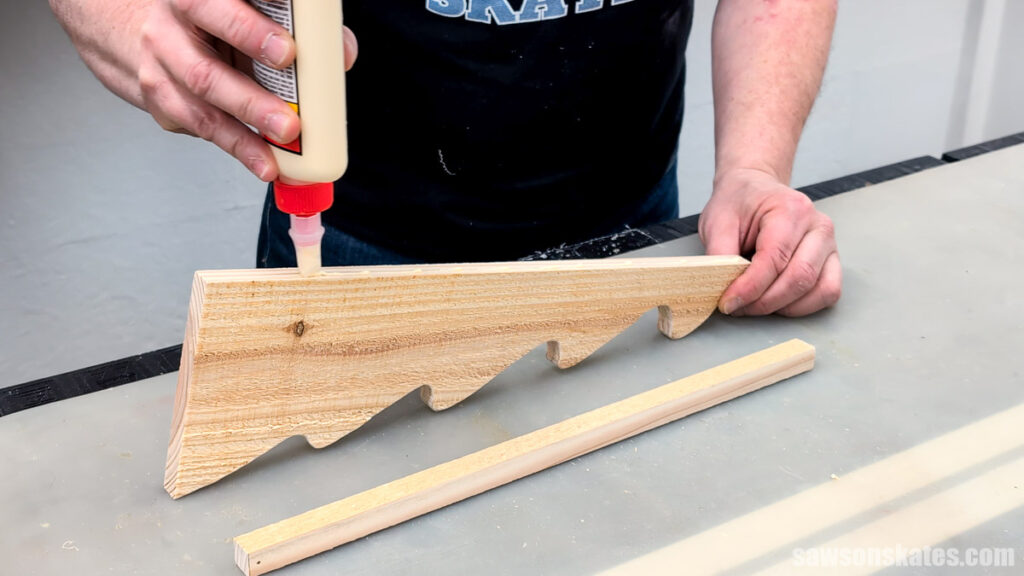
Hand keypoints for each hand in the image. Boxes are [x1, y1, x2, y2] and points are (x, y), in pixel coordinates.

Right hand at [136, 0, 357, 179]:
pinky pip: (201, 129)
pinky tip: (264, 161)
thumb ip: (295, 22)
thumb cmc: (211, 13)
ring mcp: (160, 67)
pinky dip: (238, 148)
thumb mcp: (246, 6)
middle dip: (252, 100)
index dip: (251, 31)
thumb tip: (340, 51)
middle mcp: (170, 30)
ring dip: (245, 135)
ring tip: (281, 149)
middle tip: (290, 120)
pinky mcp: (163, 102)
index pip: (216, 7)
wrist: (144, 24)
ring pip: (200, 108)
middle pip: (204, 71)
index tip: (288, 51)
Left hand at [698, 168, 840, 316]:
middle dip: (764, 302)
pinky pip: (827, 293)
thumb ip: (719, 254)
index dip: (750, 287)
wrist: (755, 190)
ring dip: (783, 307)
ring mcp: (829, 244)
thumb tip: (720, 288)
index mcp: (790, 209)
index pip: (774, 258)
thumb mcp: (717, 221)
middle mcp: (817, 226)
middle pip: (800, 277)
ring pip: (818, 290)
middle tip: (737, 307)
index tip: (728, 302)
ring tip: (754, 305)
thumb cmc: (739, 203)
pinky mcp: (831, 261)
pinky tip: (777, 303)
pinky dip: (802, 306)